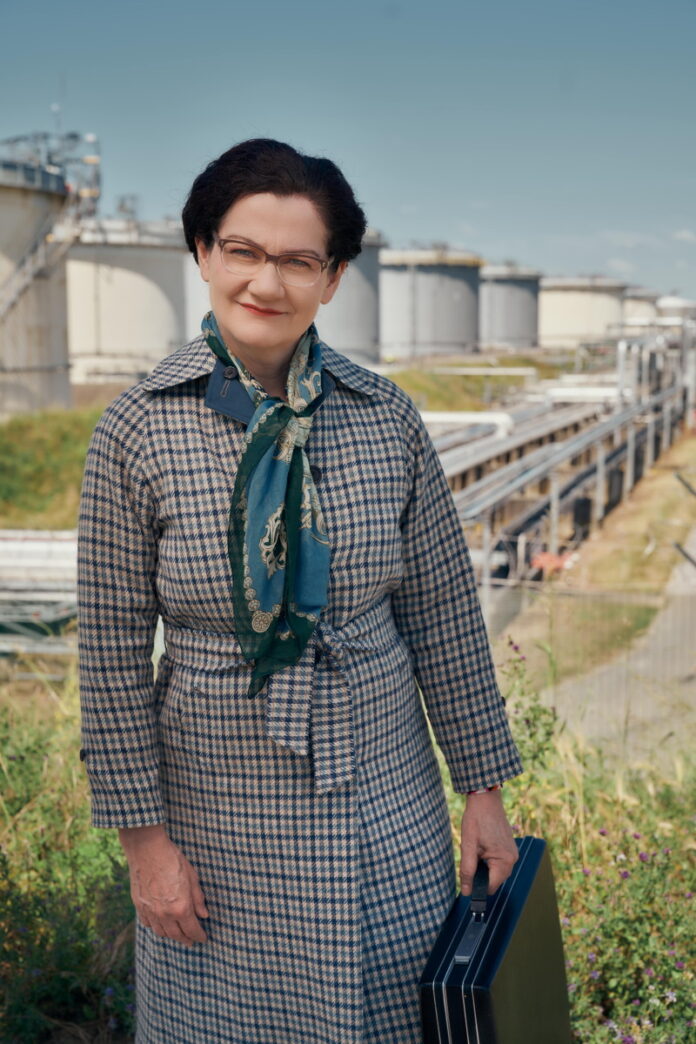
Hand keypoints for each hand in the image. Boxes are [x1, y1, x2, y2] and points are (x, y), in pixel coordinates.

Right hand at [119, 824, 208, 945]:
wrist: (147, 849)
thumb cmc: (173, 859)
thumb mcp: (192, 877)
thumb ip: (198, 898)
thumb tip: (204, 914)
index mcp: (181, 908)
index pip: (192, 930)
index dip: (199, 936)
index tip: (203, 938)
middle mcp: (165, 914)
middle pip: (176, 935)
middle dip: (186, 939)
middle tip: (191, 941)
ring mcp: (150, 912)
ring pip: (161, 932)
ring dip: (171, 935)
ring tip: (177, 934)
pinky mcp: (139, 906)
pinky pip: (148, 924)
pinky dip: (156, 927)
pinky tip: (161, 924)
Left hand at [459, 790, 517, 895]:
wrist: (485, 798)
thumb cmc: (476, 820)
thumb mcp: (468, 846)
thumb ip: (467, 871)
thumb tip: (467, 892)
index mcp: (504, 861)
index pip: (490, 887)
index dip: (476, 887)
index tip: (466, 879)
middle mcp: (512, 859)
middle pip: (494, 881)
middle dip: (480, 875)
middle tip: (470, 857)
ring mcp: (512, 853)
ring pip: (496, 872)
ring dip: (484, 867)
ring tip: (476, 850)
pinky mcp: (510, 847)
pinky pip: (499, 862)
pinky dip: (489, 860)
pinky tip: (481, 847)